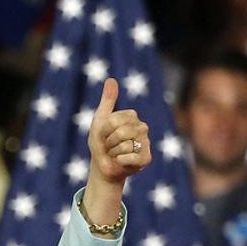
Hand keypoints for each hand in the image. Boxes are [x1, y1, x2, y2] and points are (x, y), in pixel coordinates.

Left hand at [82, 78, 151, 224]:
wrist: (102, 166)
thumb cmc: (101, 143)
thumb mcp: (100, 120)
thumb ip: (107, 100)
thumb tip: (111, 79)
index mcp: (132, 117)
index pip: (115, 120)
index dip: (104, 130)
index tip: (104, 134)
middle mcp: (142, 128)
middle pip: (121, 132)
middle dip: (108, 142)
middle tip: (109, 146)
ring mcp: (146, 143)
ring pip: (125, 145)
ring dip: (113, 152)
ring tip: (115, 154)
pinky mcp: (146, 158)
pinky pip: (131, 156)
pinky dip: (119, 161)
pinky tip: (121, 162)